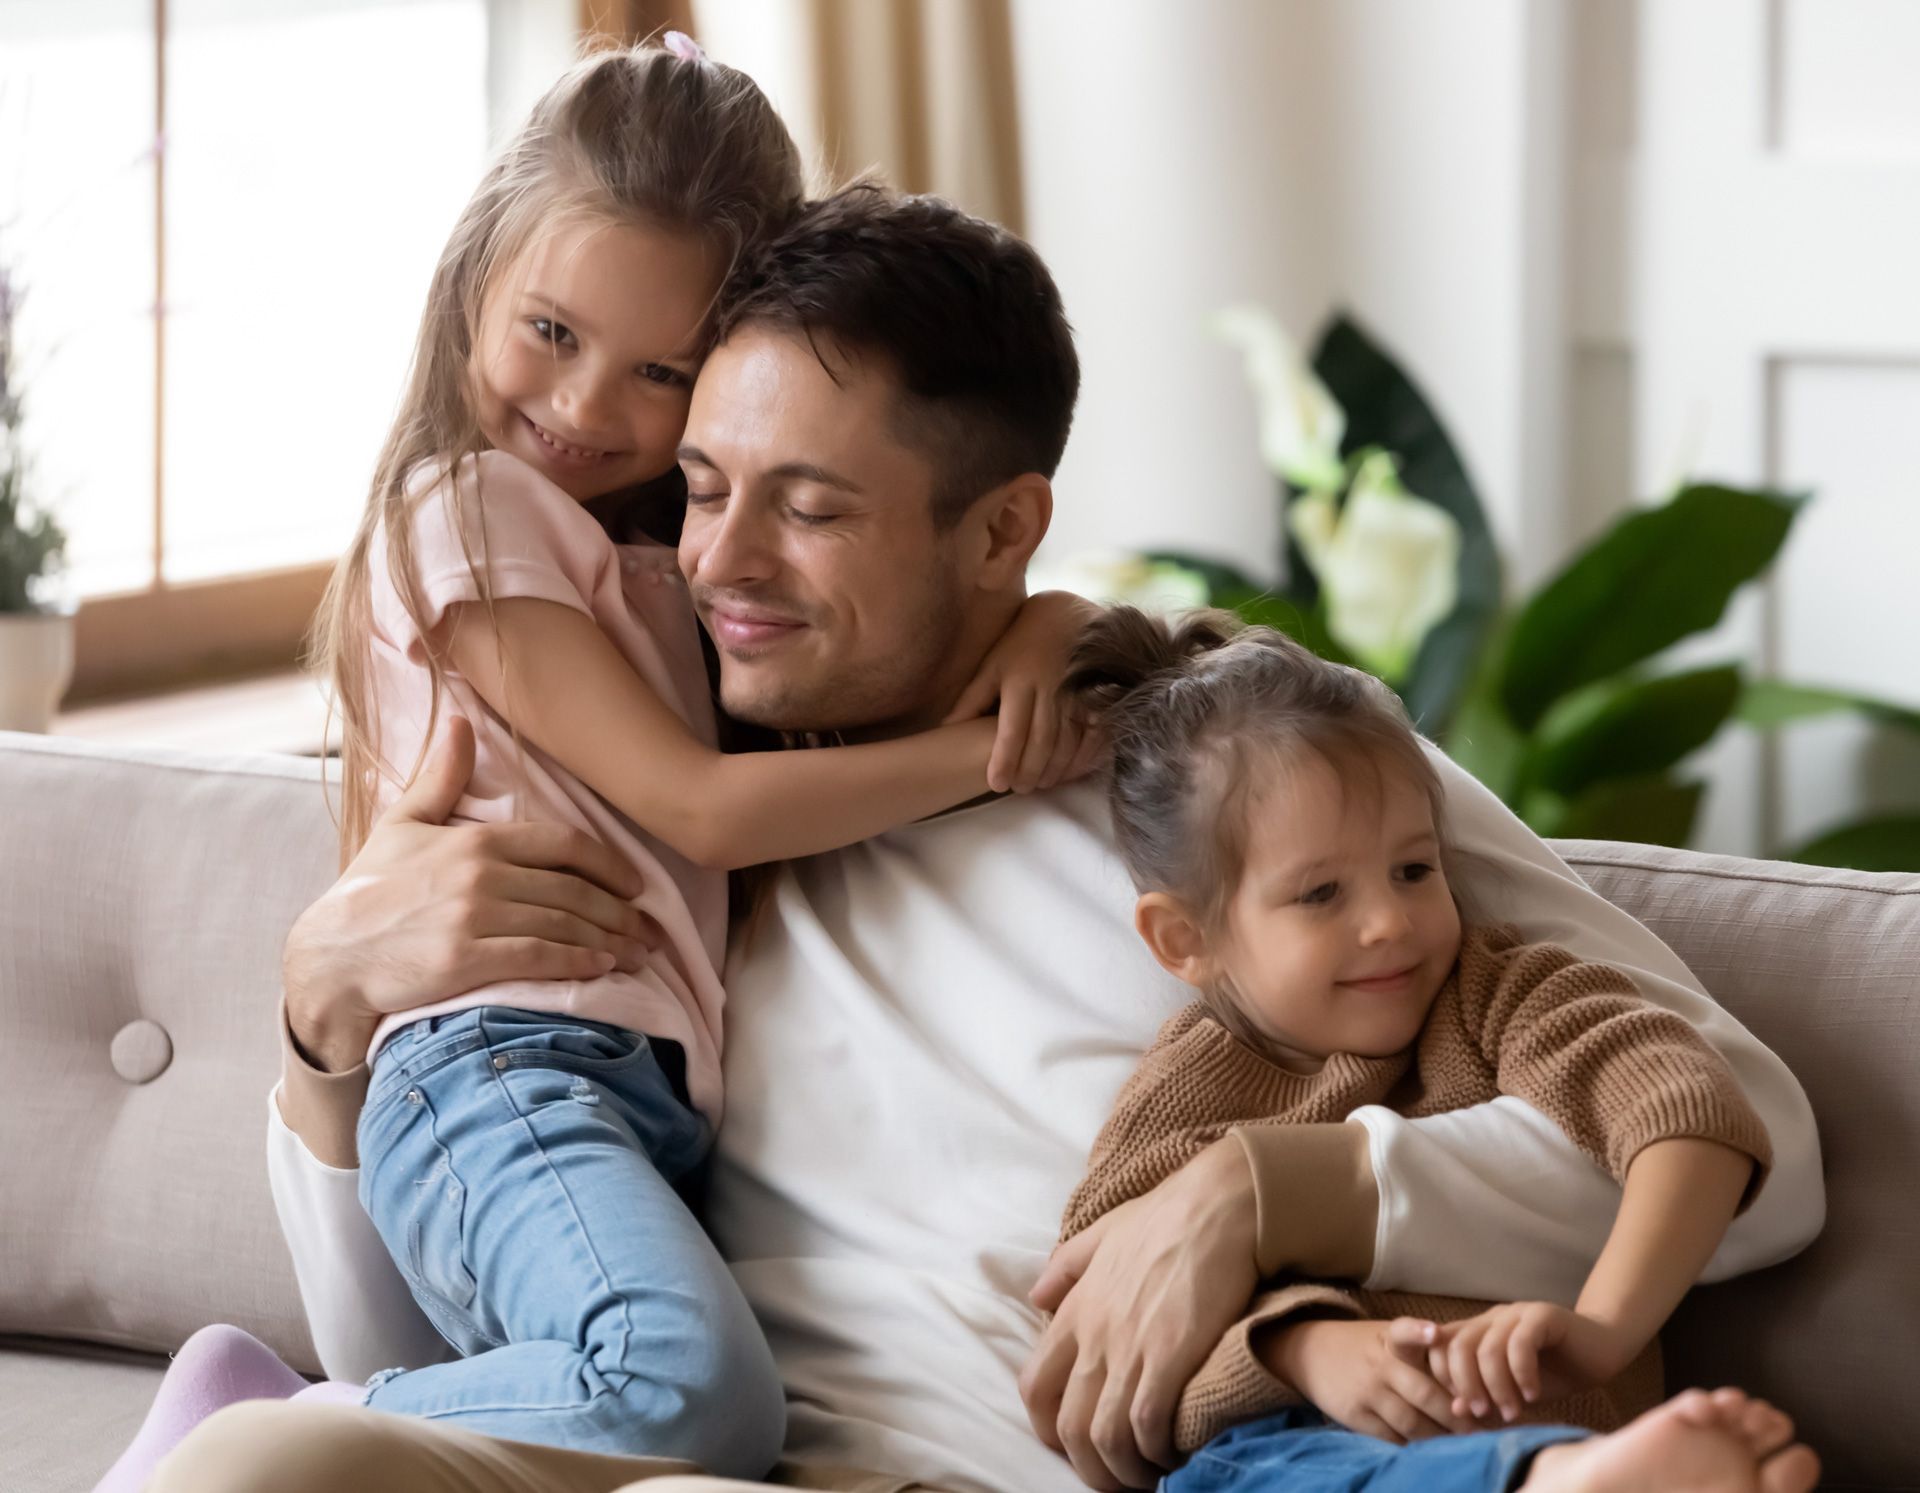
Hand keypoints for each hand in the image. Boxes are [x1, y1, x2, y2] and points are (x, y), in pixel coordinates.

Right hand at [283, 717, 660, 1071]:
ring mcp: (474, 917)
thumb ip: (440, 777)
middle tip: (648, 929)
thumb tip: (458, 720)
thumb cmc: (369, 890)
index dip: (609, 864)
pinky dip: (578, 962)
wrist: (330, 954)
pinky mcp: (466, 959)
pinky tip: (601, 968)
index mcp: (477, 839)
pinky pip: (539, 958)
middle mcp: (482, 874)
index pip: (564, 845)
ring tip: (636, 953)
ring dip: (609, 941)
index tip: (635, 884)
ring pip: (564, 925)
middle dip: (620, 912)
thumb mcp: (402, 823)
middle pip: (574, 890)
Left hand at [944, 590, 1104, 793]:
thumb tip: (946, 729)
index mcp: (1020, 681)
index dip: (1004, 760)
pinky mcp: (1100, 696)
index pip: (1011, 730)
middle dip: (1029, 771)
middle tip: (1019, 790)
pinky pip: (1094, 734)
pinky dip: (1083, 757)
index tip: (996, 784)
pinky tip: (1071, 771)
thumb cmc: (1021, 644)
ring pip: (1068, 742)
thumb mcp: (993, 666)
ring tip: (1040, 784)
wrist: (1068, 614)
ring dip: (1055, 769)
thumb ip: (972, 699)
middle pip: (1041, 742)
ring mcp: (1079, 693)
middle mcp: (1051, 688)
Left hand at [1020, 1138, 1258, 1489]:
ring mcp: (1128, 1346)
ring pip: (1105, 1437)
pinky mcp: (1168, 1355)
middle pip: (1068, 1427)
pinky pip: (1146, 1425)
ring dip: (1126, 1470)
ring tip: (1152, 1475)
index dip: (1050, 1429)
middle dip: (1091, 1467)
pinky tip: (1177, 1450)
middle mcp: (1093, 1334)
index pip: (1034, 1387)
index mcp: (1074, 1309)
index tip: (1081, 1443)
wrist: (1219, 1203)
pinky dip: (1157, 1451)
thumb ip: (1069, 1266)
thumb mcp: (1105, 1233)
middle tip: (1121, 1477)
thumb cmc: (1169, 1216)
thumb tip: (1037, 1294)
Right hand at [1264, 1317, 1472, 1444]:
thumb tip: (1476, 1376)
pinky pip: (1393, 1439)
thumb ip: (1424, 1352)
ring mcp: (1366, 1393)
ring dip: (1441, 1438)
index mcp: (1390, 1339)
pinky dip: (1415, 1448)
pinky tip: (1432, 1450)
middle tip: (1483, 1429)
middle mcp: (1379, 1364)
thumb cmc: (1366, 1347)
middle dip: (1456, 1416)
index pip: (1403, 1331)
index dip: (1419, 1332)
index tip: (1436, 1333)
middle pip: (1424, 1394)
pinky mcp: (1355, 1417)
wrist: (1310, 1353)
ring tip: (1466, 1445)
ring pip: (1412, 1423)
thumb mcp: (1388, 1337)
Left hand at [1398, 1302, 1633, 1424]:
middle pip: (1457, 1348)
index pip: (1437, 1348)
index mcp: (1476, 1332)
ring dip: (1497, 1387)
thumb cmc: (1554, 1374)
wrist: (1602, 1351)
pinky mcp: (1542, 1314)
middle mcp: (1490, 1319)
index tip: (1464, 1410)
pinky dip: (1522, 1374)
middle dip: (1466, 1386)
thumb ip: (1486, 1397)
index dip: (1444, 1380)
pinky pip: (1520, 1343)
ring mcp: (1515, 1313)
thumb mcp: (1514, 1392)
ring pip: (1487, 1348)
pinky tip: (1533, 1394)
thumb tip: (1455, 1410)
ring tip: (1512, 1412)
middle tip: (1482, 1414)